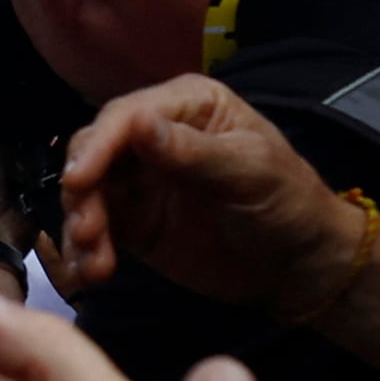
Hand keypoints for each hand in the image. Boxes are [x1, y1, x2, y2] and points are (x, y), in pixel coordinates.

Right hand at [58, 75, 355, 304]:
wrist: (300, 265)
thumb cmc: (288, 201)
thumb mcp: (250, 171)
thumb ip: (192, 151)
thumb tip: (135, 124)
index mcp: (186, 106)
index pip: (124, 117)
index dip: (97, 147)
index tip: (79, 182)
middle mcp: (153, 136)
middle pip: (94, 152)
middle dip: (82, 191)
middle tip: (86, 232)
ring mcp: (141, 181)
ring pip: (87, 193)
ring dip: (80, 226)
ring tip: (93, 264)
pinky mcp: (135, 223)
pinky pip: (97, 230)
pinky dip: (85, 252)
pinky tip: (89, 274)